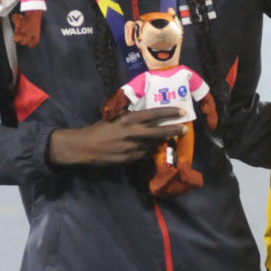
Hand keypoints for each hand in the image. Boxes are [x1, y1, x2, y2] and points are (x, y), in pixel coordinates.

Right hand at [48, 107, 187, 166]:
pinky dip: (149, 150)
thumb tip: (145, 115)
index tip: (182, 111)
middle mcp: (133, 133)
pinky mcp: (130, 159)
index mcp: (129, 119)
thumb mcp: (115, 117)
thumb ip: (130, 117)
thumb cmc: (100, 129)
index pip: (154, 114)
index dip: (170, 112)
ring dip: (162, 141)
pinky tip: (153, 147)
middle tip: (185, 129)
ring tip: (171, 137)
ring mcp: (133, 148)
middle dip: (174, 130)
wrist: (85, 147)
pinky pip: (144, 154)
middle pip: (159, 131)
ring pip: (153, 144)